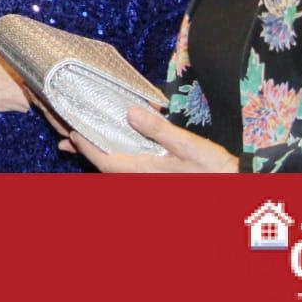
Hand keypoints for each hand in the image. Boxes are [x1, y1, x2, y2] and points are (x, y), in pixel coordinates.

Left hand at [60, 103, 238, 172]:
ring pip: (115, 170)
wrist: (236, 189)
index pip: (105, 159)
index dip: (86, 146)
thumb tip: (131, 112)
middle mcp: (141, 181)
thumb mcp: (188, 146)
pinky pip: (128, 171)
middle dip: (85, 152)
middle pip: (105, 166)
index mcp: (144, 172)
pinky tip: (114, 152)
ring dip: (98, 156)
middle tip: (64, 141)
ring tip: (78, 145)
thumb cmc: (214, 172)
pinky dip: (115, 160)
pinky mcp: (157, 182)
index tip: (71, 132)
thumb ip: (159, 129)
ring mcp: (148, 183)